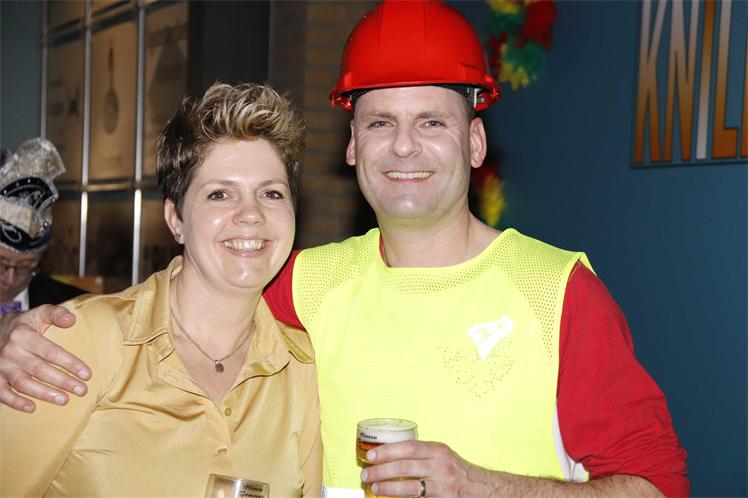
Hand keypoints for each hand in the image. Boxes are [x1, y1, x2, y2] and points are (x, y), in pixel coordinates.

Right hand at [0, 305, 89, 411]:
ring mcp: (1, 367)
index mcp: (23, 335)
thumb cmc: (24, 325)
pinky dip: (16, 402)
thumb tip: (72, 320)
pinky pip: (3, 393)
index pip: (50, 352)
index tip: (87, 374)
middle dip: (62, 381)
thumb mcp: (39, 313)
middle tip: (82, 390)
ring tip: (64, 400)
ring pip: (23, 383)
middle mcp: (10, 352)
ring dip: (44, 394)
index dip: (70, 363)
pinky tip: (32, 408)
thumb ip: (56, 314)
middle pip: (39, 370)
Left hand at [361, 440, 497, 496]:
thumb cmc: (459, 472)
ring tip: (374, 487)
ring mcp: (441, 485)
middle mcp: (440, 466)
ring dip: (387, 487)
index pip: (408, 448)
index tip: (372, 455)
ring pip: (408, 487)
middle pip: (404, 467)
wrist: (483, 489)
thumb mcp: (443, 456)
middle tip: (366, 473)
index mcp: (438, 450)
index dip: (387, 451)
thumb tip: (391, 455)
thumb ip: (422, 454)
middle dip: (381, 470)